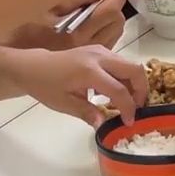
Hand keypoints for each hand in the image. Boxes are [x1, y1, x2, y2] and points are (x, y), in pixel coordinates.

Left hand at [5, 46, 147, 126]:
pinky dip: (124, 77)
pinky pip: (120, 63)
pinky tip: (112, 91)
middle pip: (134, 70)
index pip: (119, 90)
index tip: (129, 122)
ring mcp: (100, 51)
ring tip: (125, 102)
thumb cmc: (45, 86)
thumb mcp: (64, 103)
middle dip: (141, 90)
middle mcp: (99, 57)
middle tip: (136, 108)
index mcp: (88, 71)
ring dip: (134, 83)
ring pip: (130, 65)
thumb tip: (103, 124)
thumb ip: (87, 113)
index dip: (128, 108)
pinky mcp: (99, 50)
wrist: (33, 66)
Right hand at [8, 0, 126, 50]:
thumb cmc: (23, 29)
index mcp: (75, 33)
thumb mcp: (48, 5)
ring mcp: (87, 56)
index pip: (110, 12)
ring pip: (115, 34)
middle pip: (117, 23)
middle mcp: (85, 48)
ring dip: (112, 19)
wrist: (13, 61)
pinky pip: (107, 42)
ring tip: (100, 8)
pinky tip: (93, 23)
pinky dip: (107, 30)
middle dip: (116, 7)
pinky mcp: (86, 61)